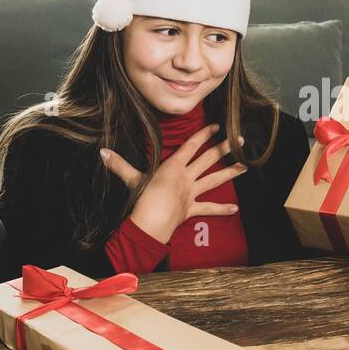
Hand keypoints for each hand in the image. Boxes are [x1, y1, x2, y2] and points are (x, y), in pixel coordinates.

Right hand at [99, 123, 247, 241]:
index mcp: (173, 166)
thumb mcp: (130, 179)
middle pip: (209, 159)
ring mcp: (191, 193)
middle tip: (241, 140)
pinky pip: (209, 209)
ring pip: (215, 180)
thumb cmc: (141, 199)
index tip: (218, 126)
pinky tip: (236, 208)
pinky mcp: (192, 209)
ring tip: (246, 166)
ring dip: (231, 173)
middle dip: (225, 148)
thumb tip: (102, 152)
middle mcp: (186, 177)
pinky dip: (222, 209)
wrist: (150, 223)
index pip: (191, 146)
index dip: (205, 134)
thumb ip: (118, 164)